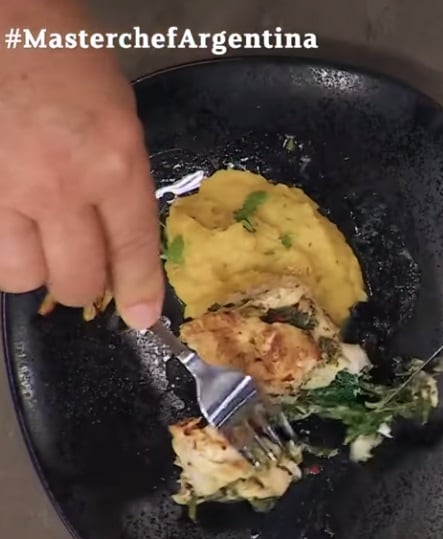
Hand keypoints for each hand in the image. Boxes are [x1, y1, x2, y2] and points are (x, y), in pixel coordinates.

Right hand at [0, 0, 161, 327]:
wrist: (2, 19)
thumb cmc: (62, 54)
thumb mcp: (118, 116)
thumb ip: (121, 178)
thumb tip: (121, 233)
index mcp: (112, 163)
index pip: (132, 249)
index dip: (139, 291)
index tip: (141, 317)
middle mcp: (59, 185)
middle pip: (75, 280)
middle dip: (83, 286)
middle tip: (81, 271)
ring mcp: (3, 190)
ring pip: (19, 275)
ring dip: (32, 268)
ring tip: (37, 241)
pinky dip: (0, 244)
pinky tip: (9, 222)